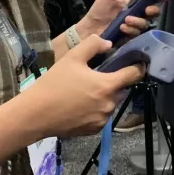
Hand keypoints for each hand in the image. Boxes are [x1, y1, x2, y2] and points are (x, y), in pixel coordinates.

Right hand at [28, 35, 144, 136]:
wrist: (35, 114)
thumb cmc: (54, 84)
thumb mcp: (72, 57)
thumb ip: (93, 45)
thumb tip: (108, 44)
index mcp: (108, 85)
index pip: (134, 74)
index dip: (138, 66)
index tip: (137, 61)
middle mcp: (110, 104)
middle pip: (121, 89)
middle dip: (113, 82)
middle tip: (96, 76)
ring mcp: (103, 120)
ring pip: (111, 103)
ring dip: (104, 96)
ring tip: (84, 92)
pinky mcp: (94, 130)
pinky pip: (102, 116)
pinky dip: (96, 110)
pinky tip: (80, 105)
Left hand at [79, 0, 159, 39]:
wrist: (89, 28)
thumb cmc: (98, 11)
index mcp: (132, 4)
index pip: (148, 1)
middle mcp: (135, 15)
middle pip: (152, 14)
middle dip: (152, 11)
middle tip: (146, 10)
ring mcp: (133, 27)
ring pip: (144, 24)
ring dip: (137, 21)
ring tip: (125, 20)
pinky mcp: (129, 38)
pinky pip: (136, 35)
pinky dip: (130, 30)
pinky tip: (122, 28)